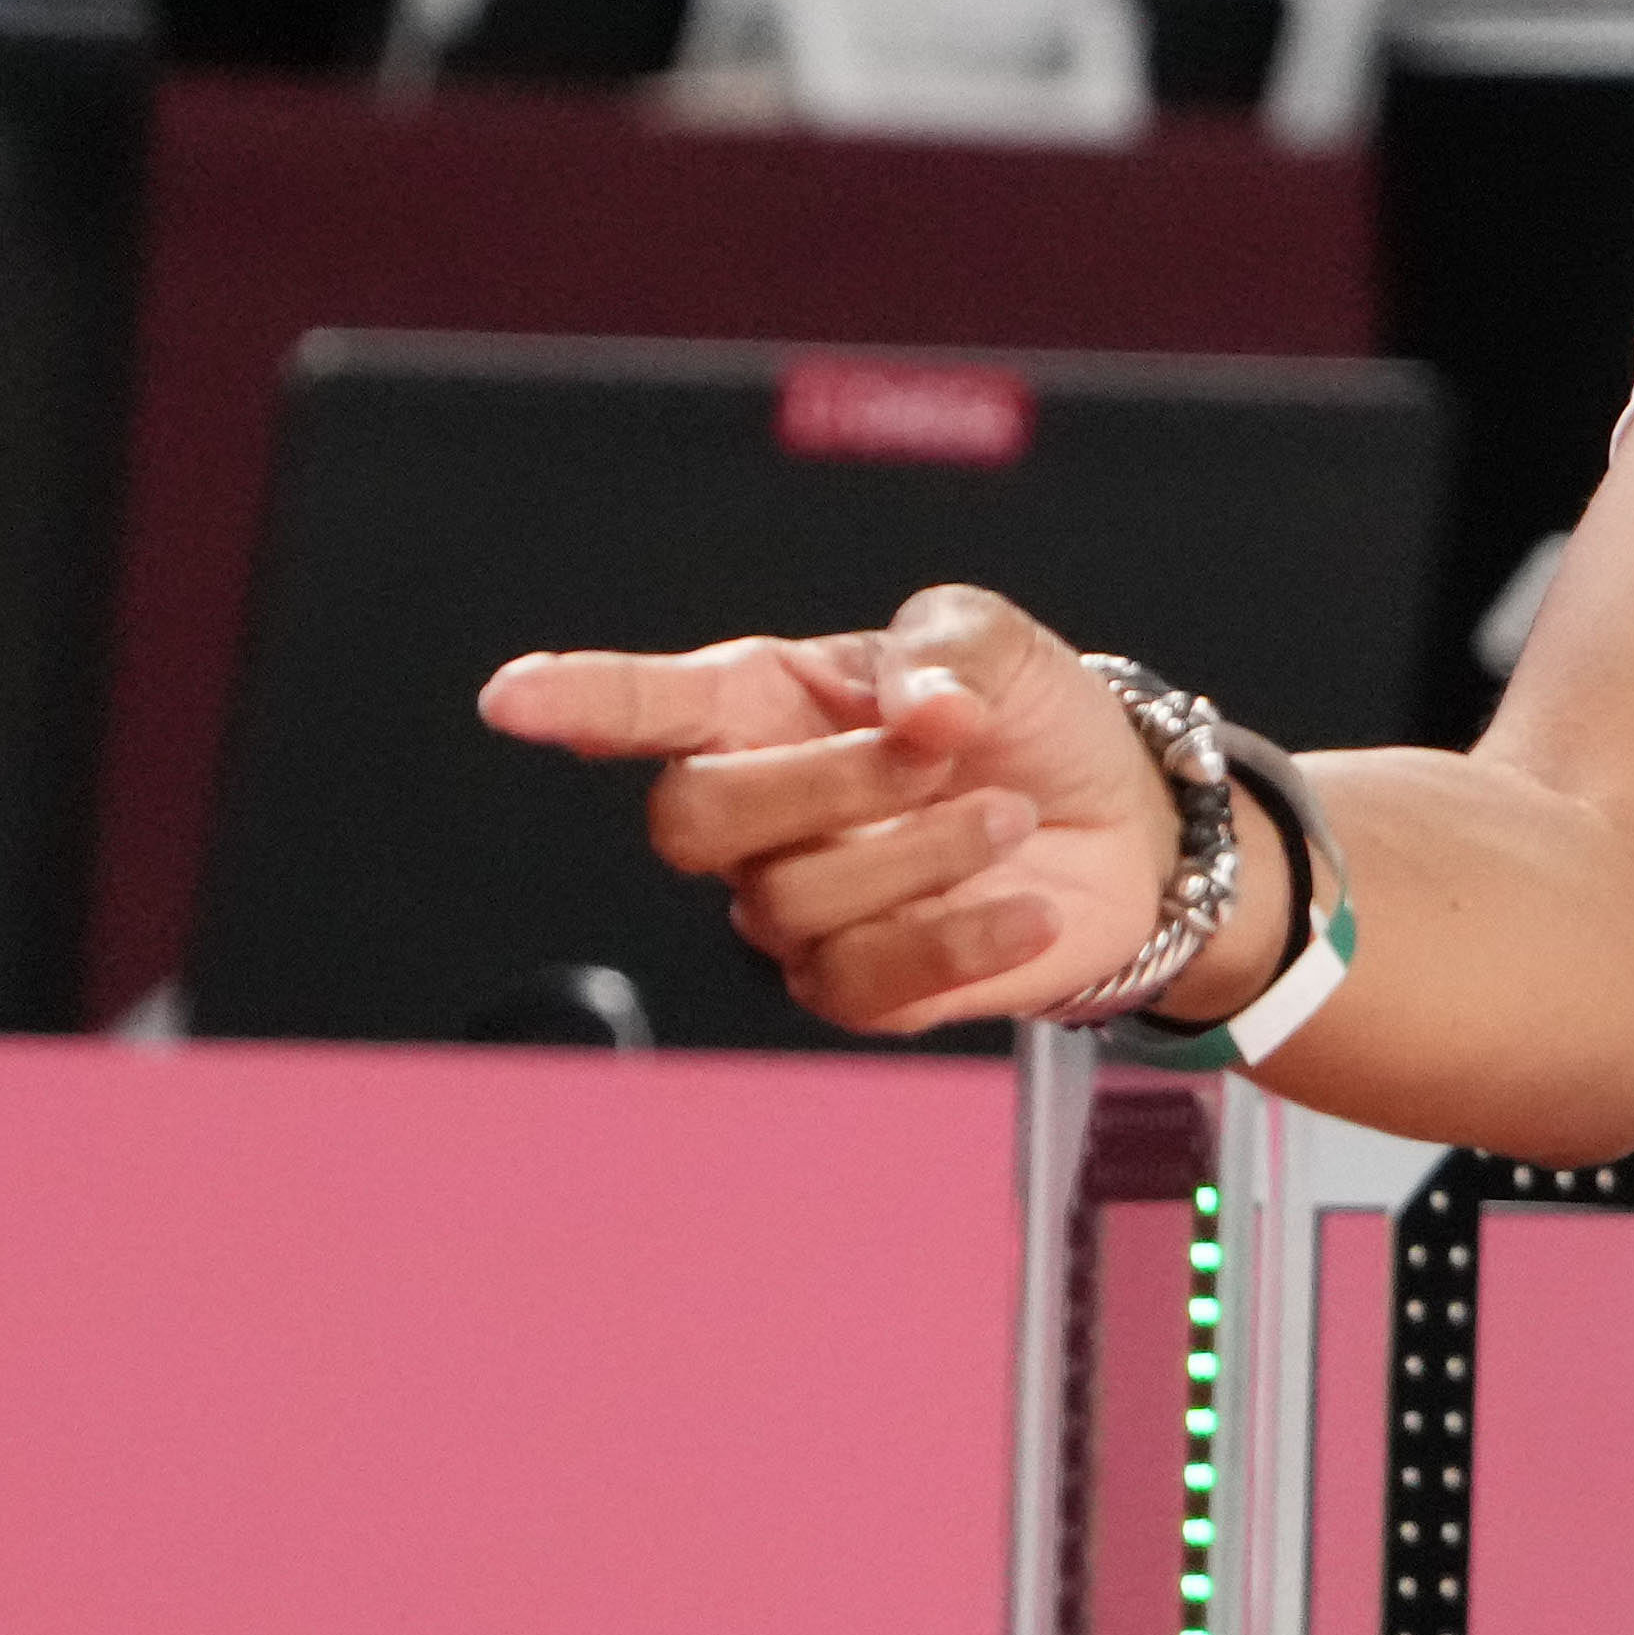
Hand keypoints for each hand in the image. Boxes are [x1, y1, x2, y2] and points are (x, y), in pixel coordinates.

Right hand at [478, 582, 1185, 1034]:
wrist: (1122, 825)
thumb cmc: (1028, 722)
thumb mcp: (998, 647)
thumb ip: (946, 649)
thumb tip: (918, 707)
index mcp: (765, 702)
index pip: (650, 706)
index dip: (579, 700)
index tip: (511, 698)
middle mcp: (758, 809)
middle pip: (693, 818)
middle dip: (824, 781)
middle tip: (944, 747)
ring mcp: (796, 908)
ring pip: (789, 900)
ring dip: (922, 850)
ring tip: (1011, 814)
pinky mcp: (860, 988)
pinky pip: (865, 983)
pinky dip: (959, 940)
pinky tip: (1029, 906)